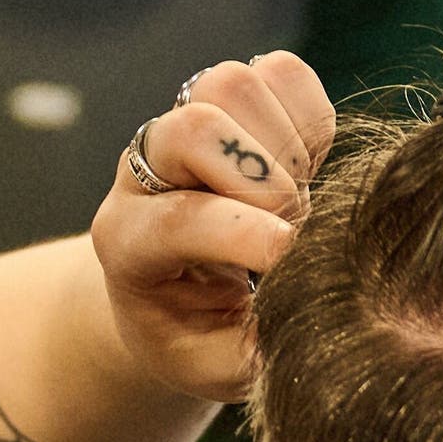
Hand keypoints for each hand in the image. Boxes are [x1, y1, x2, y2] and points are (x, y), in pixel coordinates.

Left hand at [89, 51, 335, 400]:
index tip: (291, 257)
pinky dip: (311, 116)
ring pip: (231, 85)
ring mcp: (185, 129)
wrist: (171, 295)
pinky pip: (282, 74)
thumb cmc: (196, 337)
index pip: (179, 218)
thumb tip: (316, 324)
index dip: (243, 235)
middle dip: (265, 179)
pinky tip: (308, 168)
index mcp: (126, 242)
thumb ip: (258, 353)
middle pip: (195, 126)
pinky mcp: (232, 105)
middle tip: (293, 225)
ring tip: (298, 195)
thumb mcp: (214, 368)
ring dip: (285, 141)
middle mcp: (144, 173)